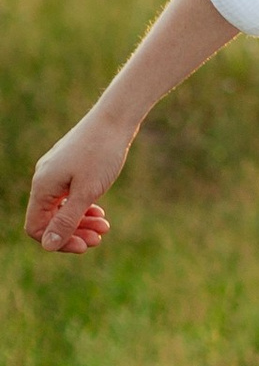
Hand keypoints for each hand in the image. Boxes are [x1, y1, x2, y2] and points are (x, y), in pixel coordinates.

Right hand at [26, 105, 133, 256]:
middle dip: (74, 232)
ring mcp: (55, 172)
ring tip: (105, 226)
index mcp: (43, 187)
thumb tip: (47, 246)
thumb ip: (66, 220)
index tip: (85, 246)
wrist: (114, 119)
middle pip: (49, 219)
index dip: (58, 241)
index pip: (37, 227)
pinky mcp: (68, 167)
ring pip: (61, 207)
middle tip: (99, 238)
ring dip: (81, 221)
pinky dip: (83, 206)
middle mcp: (44, 179)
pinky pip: (69, 195)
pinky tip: (99, 211)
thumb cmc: (101, 154)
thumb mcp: (86, 192)